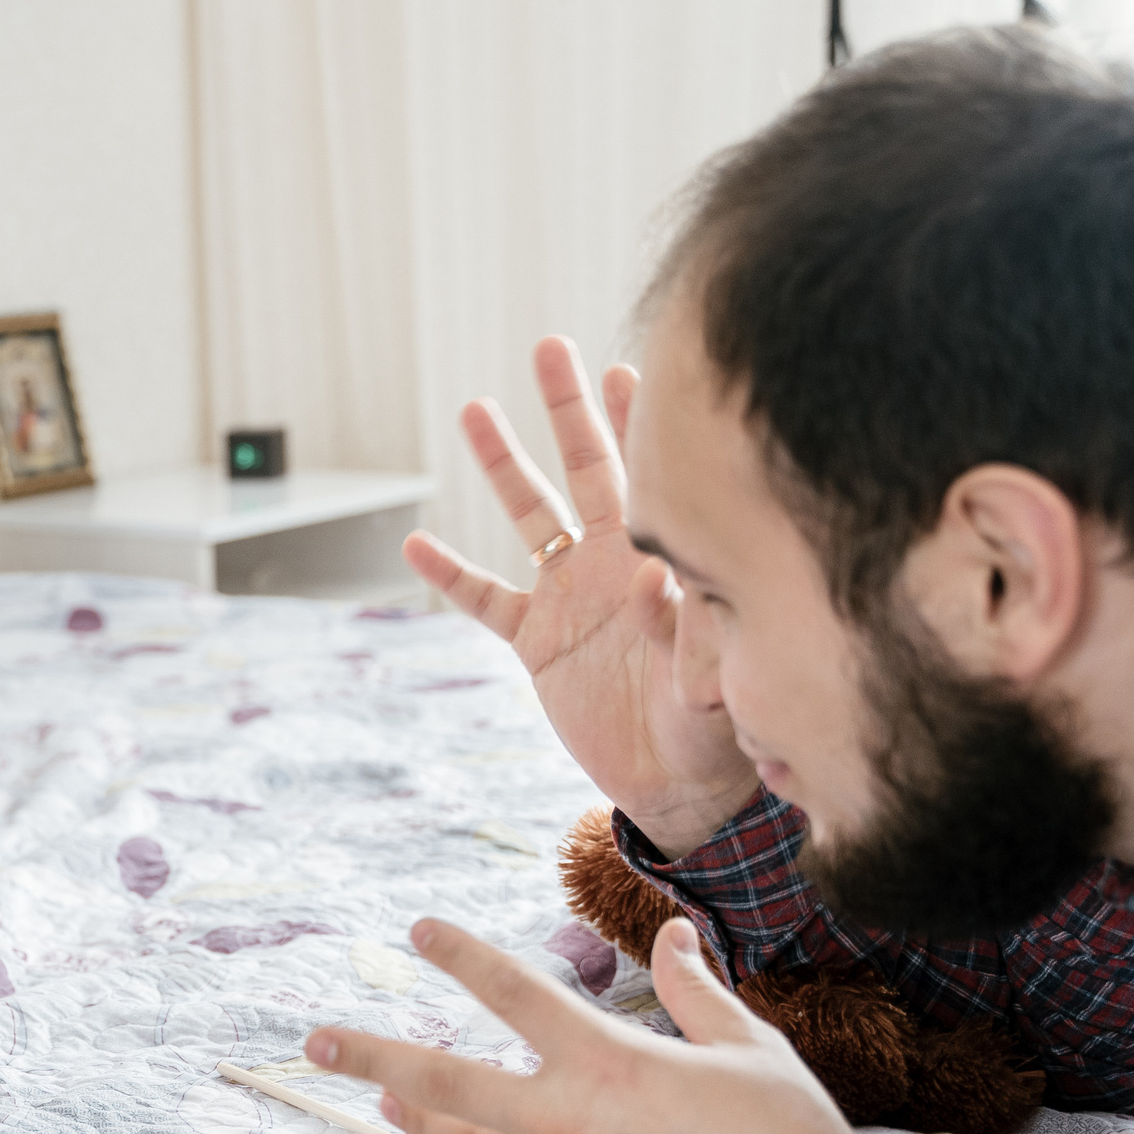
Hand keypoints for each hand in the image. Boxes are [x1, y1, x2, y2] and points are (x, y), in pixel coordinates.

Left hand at [307, 916, 886, 1133]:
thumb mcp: (749, 1048)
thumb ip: (695, 989)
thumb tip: (672, 934)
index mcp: (607, 1064)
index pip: (513, 993)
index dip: (461, 956)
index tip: (418, 931)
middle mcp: (566, 1124)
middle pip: (444, 1081)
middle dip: (373, 1056)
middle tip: (317, 1041)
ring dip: (419, 1115)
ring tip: (387, 1096)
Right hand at [407, 337, 757, 856]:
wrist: (678, 785)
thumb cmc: (718, 729)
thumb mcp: (715, 682)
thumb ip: (689, 630)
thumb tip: (655, 573)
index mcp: (662, 561)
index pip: (650, 477)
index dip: (637, 424)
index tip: (627, 369)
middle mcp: (613, 562)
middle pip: (588, 468)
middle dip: (569, 408)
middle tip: (551, 348)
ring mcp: (570, 596)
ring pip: (529, 515)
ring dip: (503, 463)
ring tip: (474, 408)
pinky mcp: (536, 640)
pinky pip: (484, 599)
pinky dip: (450, 574)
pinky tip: (416, 544)